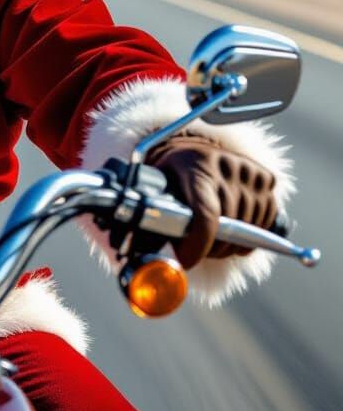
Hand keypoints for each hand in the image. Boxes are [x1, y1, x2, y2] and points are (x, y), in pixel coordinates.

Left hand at [146, 135, 277, 268]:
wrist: (191, 150)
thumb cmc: (169, 176)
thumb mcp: (154, 191)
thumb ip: (149, 223)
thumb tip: (143, 259)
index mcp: (193, 165)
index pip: (205, 215)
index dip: (198, 245)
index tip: (186, 260)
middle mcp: (223, 164)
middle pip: (229, 226)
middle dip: (211, 248)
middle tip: (197, 250)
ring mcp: (247, 170)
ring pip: (251, 227)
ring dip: (233, 243)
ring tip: (214, 237)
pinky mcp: (264, 176)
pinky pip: (267, 219)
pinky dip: (253, 231)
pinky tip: (235, 226)